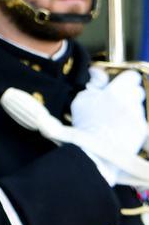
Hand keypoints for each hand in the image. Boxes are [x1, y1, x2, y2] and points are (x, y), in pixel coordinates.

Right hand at [70, 69, 148, 184]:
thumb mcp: (82, 100)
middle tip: (116, 103)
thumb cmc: (85, 126)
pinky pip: (140, 122)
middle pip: (137, 91)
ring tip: (116, 120)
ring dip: (130, 111)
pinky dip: (133, 125)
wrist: (94, 153)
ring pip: (138, 107)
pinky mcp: (142, 131)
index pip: (132, 76)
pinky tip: (120, 131)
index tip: (119, 85)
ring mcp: (138, 117)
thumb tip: (98, 71)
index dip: (125, 80)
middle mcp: (130, 102)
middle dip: (129, 95)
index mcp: (115, 92)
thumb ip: (94, 84)